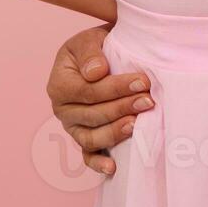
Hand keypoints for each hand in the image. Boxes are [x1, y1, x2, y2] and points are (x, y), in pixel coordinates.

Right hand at [46, 25, 154, 175]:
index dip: (115, 88)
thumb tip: (96, 72)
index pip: (88, 91)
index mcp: (59, 84)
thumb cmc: (96, 46)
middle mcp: (62, 109)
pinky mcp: (83, 137)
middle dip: (122, 108)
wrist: (101, 55)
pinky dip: (98, 163)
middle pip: (92, 115)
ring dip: (115, 132)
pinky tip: (113, 167)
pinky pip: (88, 155)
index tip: (142, 81)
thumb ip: (91, 52)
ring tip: (137, 124)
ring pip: (91, 137)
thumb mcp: (89, 39)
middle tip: (148, 101)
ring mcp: (72, 126)